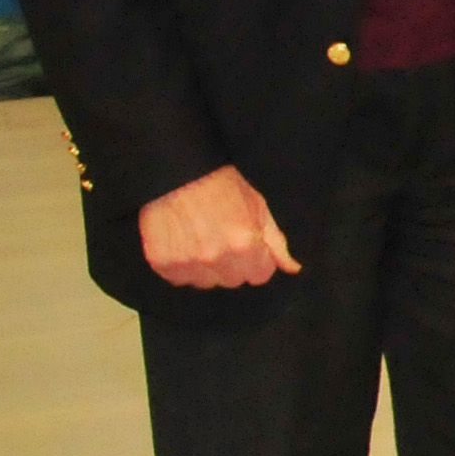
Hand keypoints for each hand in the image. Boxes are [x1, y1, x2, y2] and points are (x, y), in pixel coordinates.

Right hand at [139, 165, 296, 288]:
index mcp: (244, 245)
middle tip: (222, 240)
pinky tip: (182, 244)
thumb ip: (276, 243)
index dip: (256, 261)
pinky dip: (181, 267)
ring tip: (200, 241)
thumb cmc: (222, 186)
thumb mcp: (259, 208)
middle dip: (232, 265)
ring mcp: (186, 262)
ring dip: (206, 268)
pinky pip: (179, 279)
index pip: (260, 276)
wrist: (179, 172)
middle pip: (233, 280)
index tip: (247, 246)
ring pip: (206, 283)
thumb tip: (292, 268)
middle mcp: (215, 257)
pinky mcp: (161, 262)